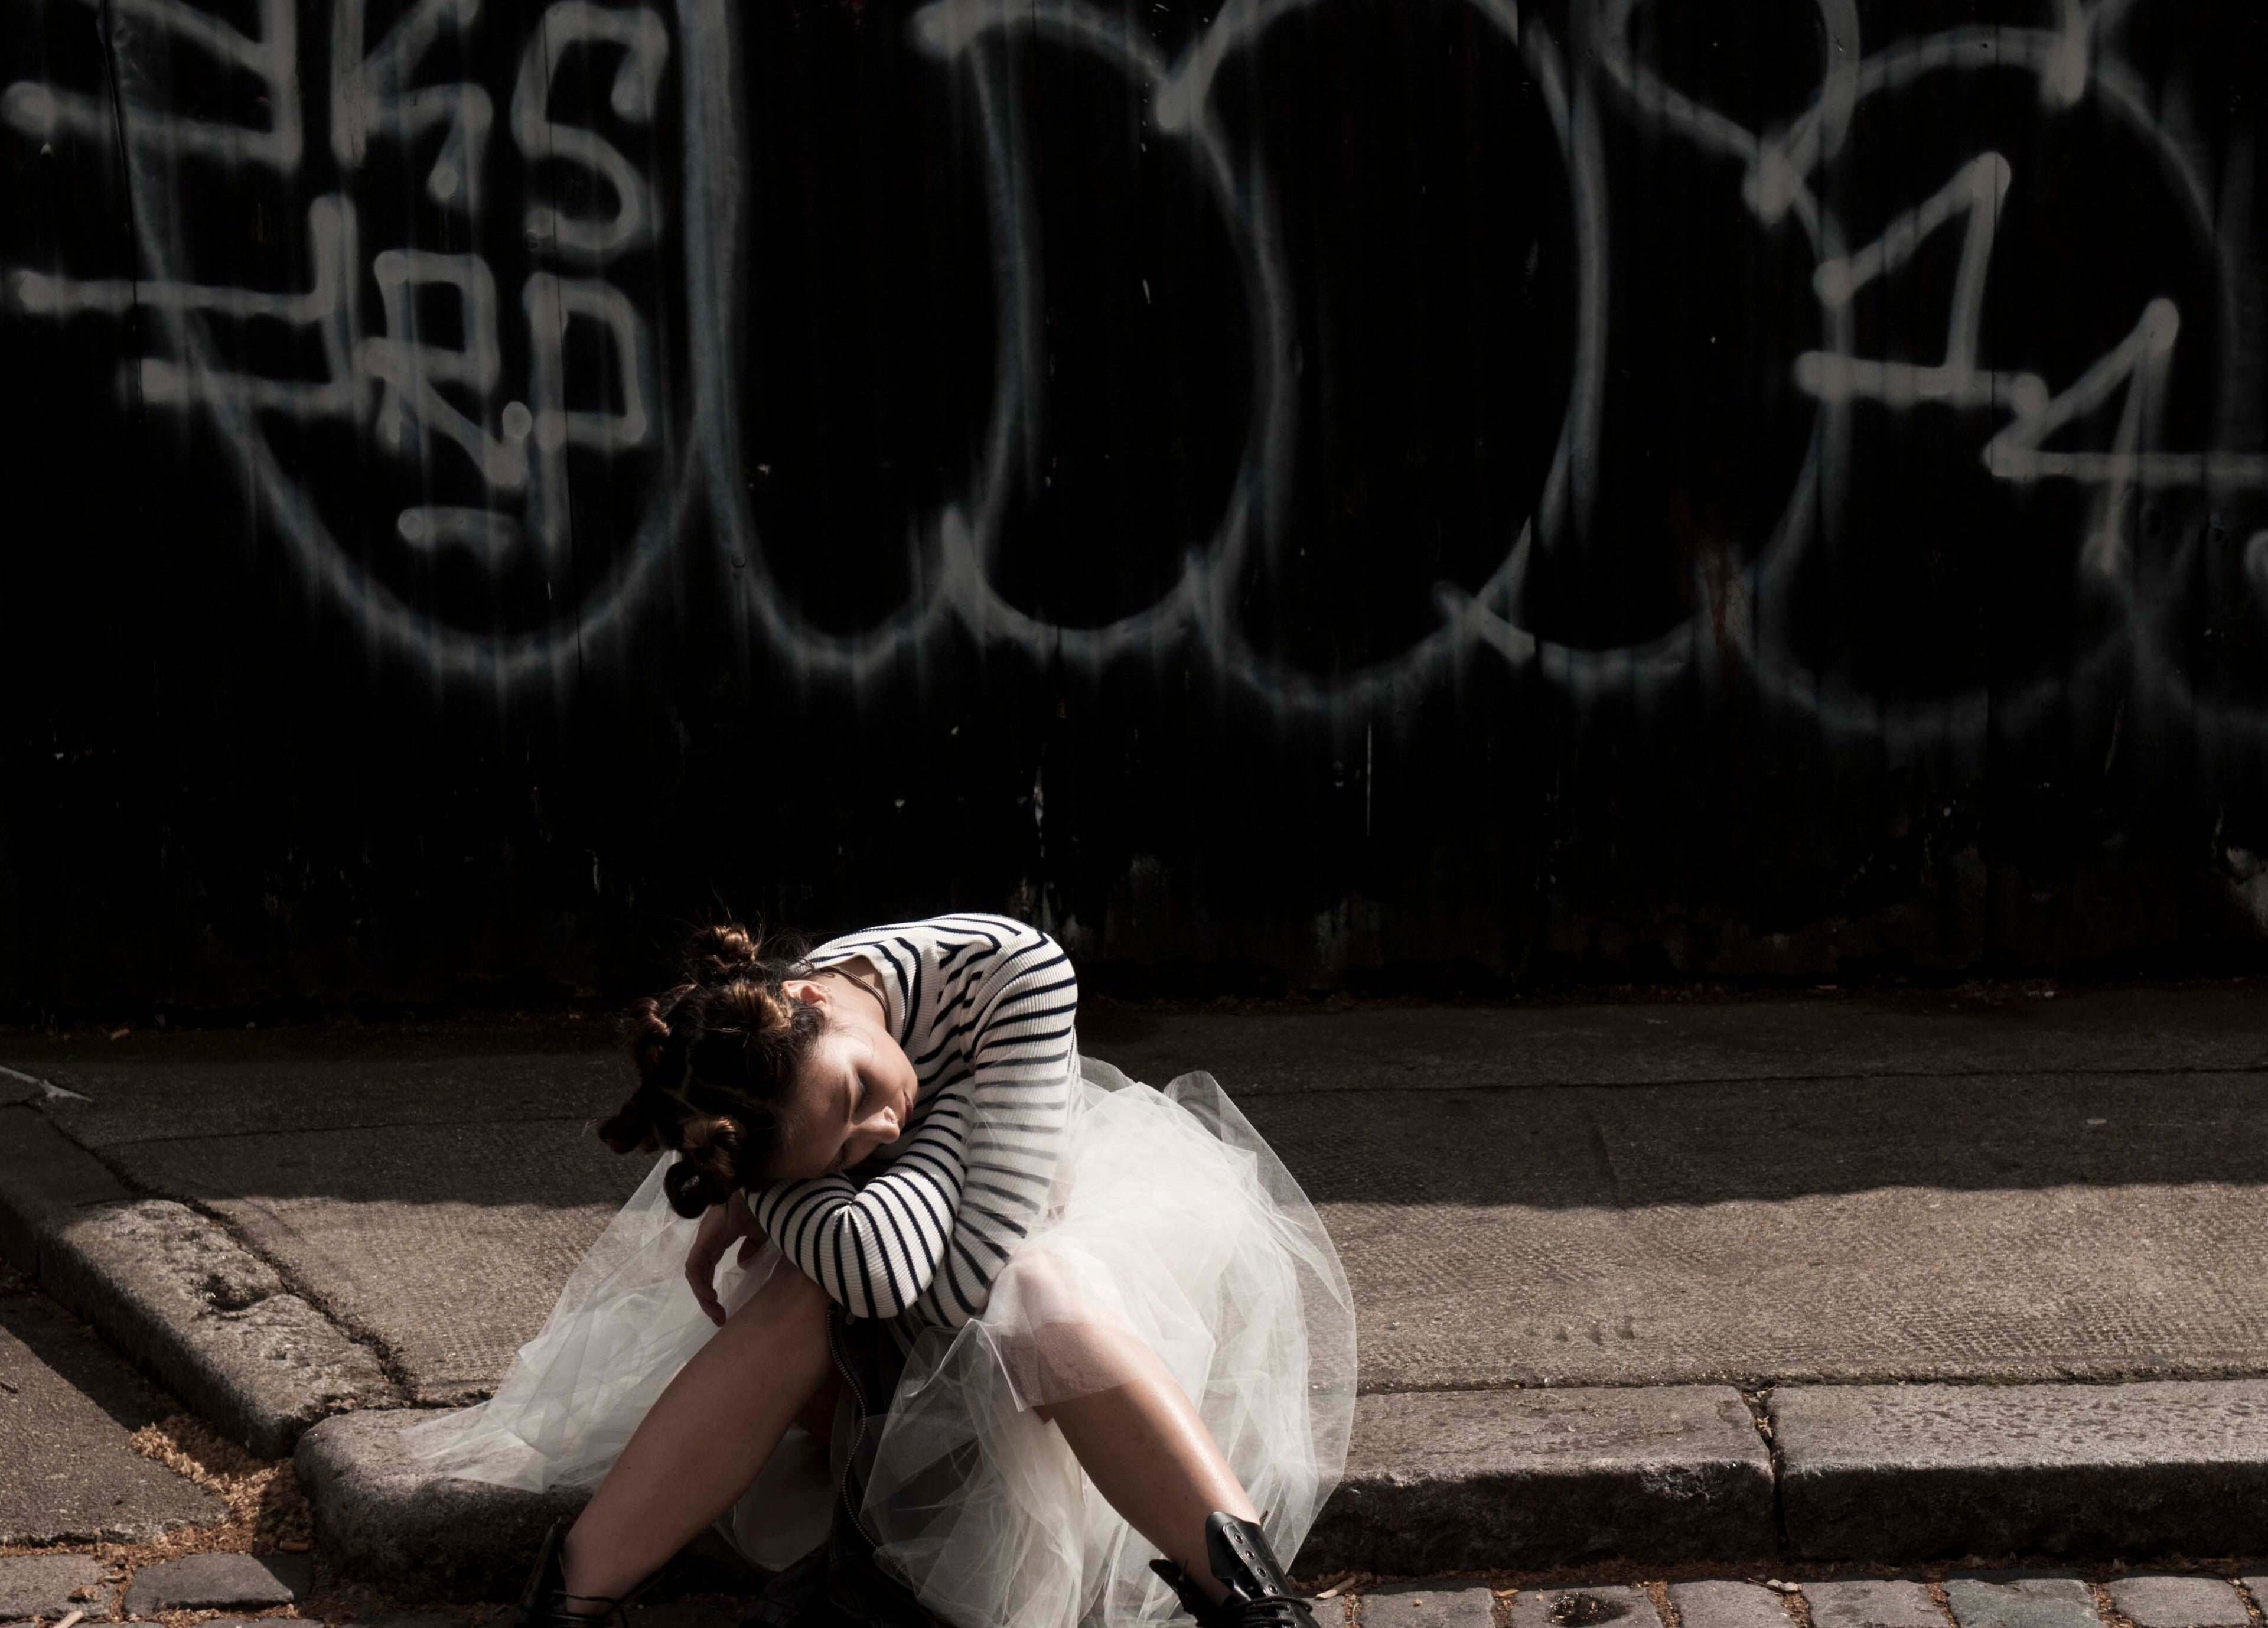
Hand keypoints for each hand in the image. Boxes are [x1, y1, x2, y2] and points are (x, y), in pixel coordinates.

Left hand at [684, 1189, 762, 1326]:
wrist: (761, 1190)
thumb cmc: (763, 1207)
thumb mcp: (759, 1232)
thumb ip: (752, 1247)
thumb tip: (743, 1264)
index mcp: (719, 1236)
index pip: (708, 1265)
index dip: (711, 1286)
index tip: (722, 1307)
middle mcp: (708, 1239)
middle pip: (700, 1273)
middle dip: (706, 1297)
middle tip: (718, 1317)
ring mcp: (704, 1239)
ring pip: (695, 1272)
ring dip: (703, 1295)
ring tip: (715, 1311)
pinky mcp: (705, 1240)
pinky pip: (695, 1267)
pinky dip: (700, 1284)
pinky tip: (711, 1297)